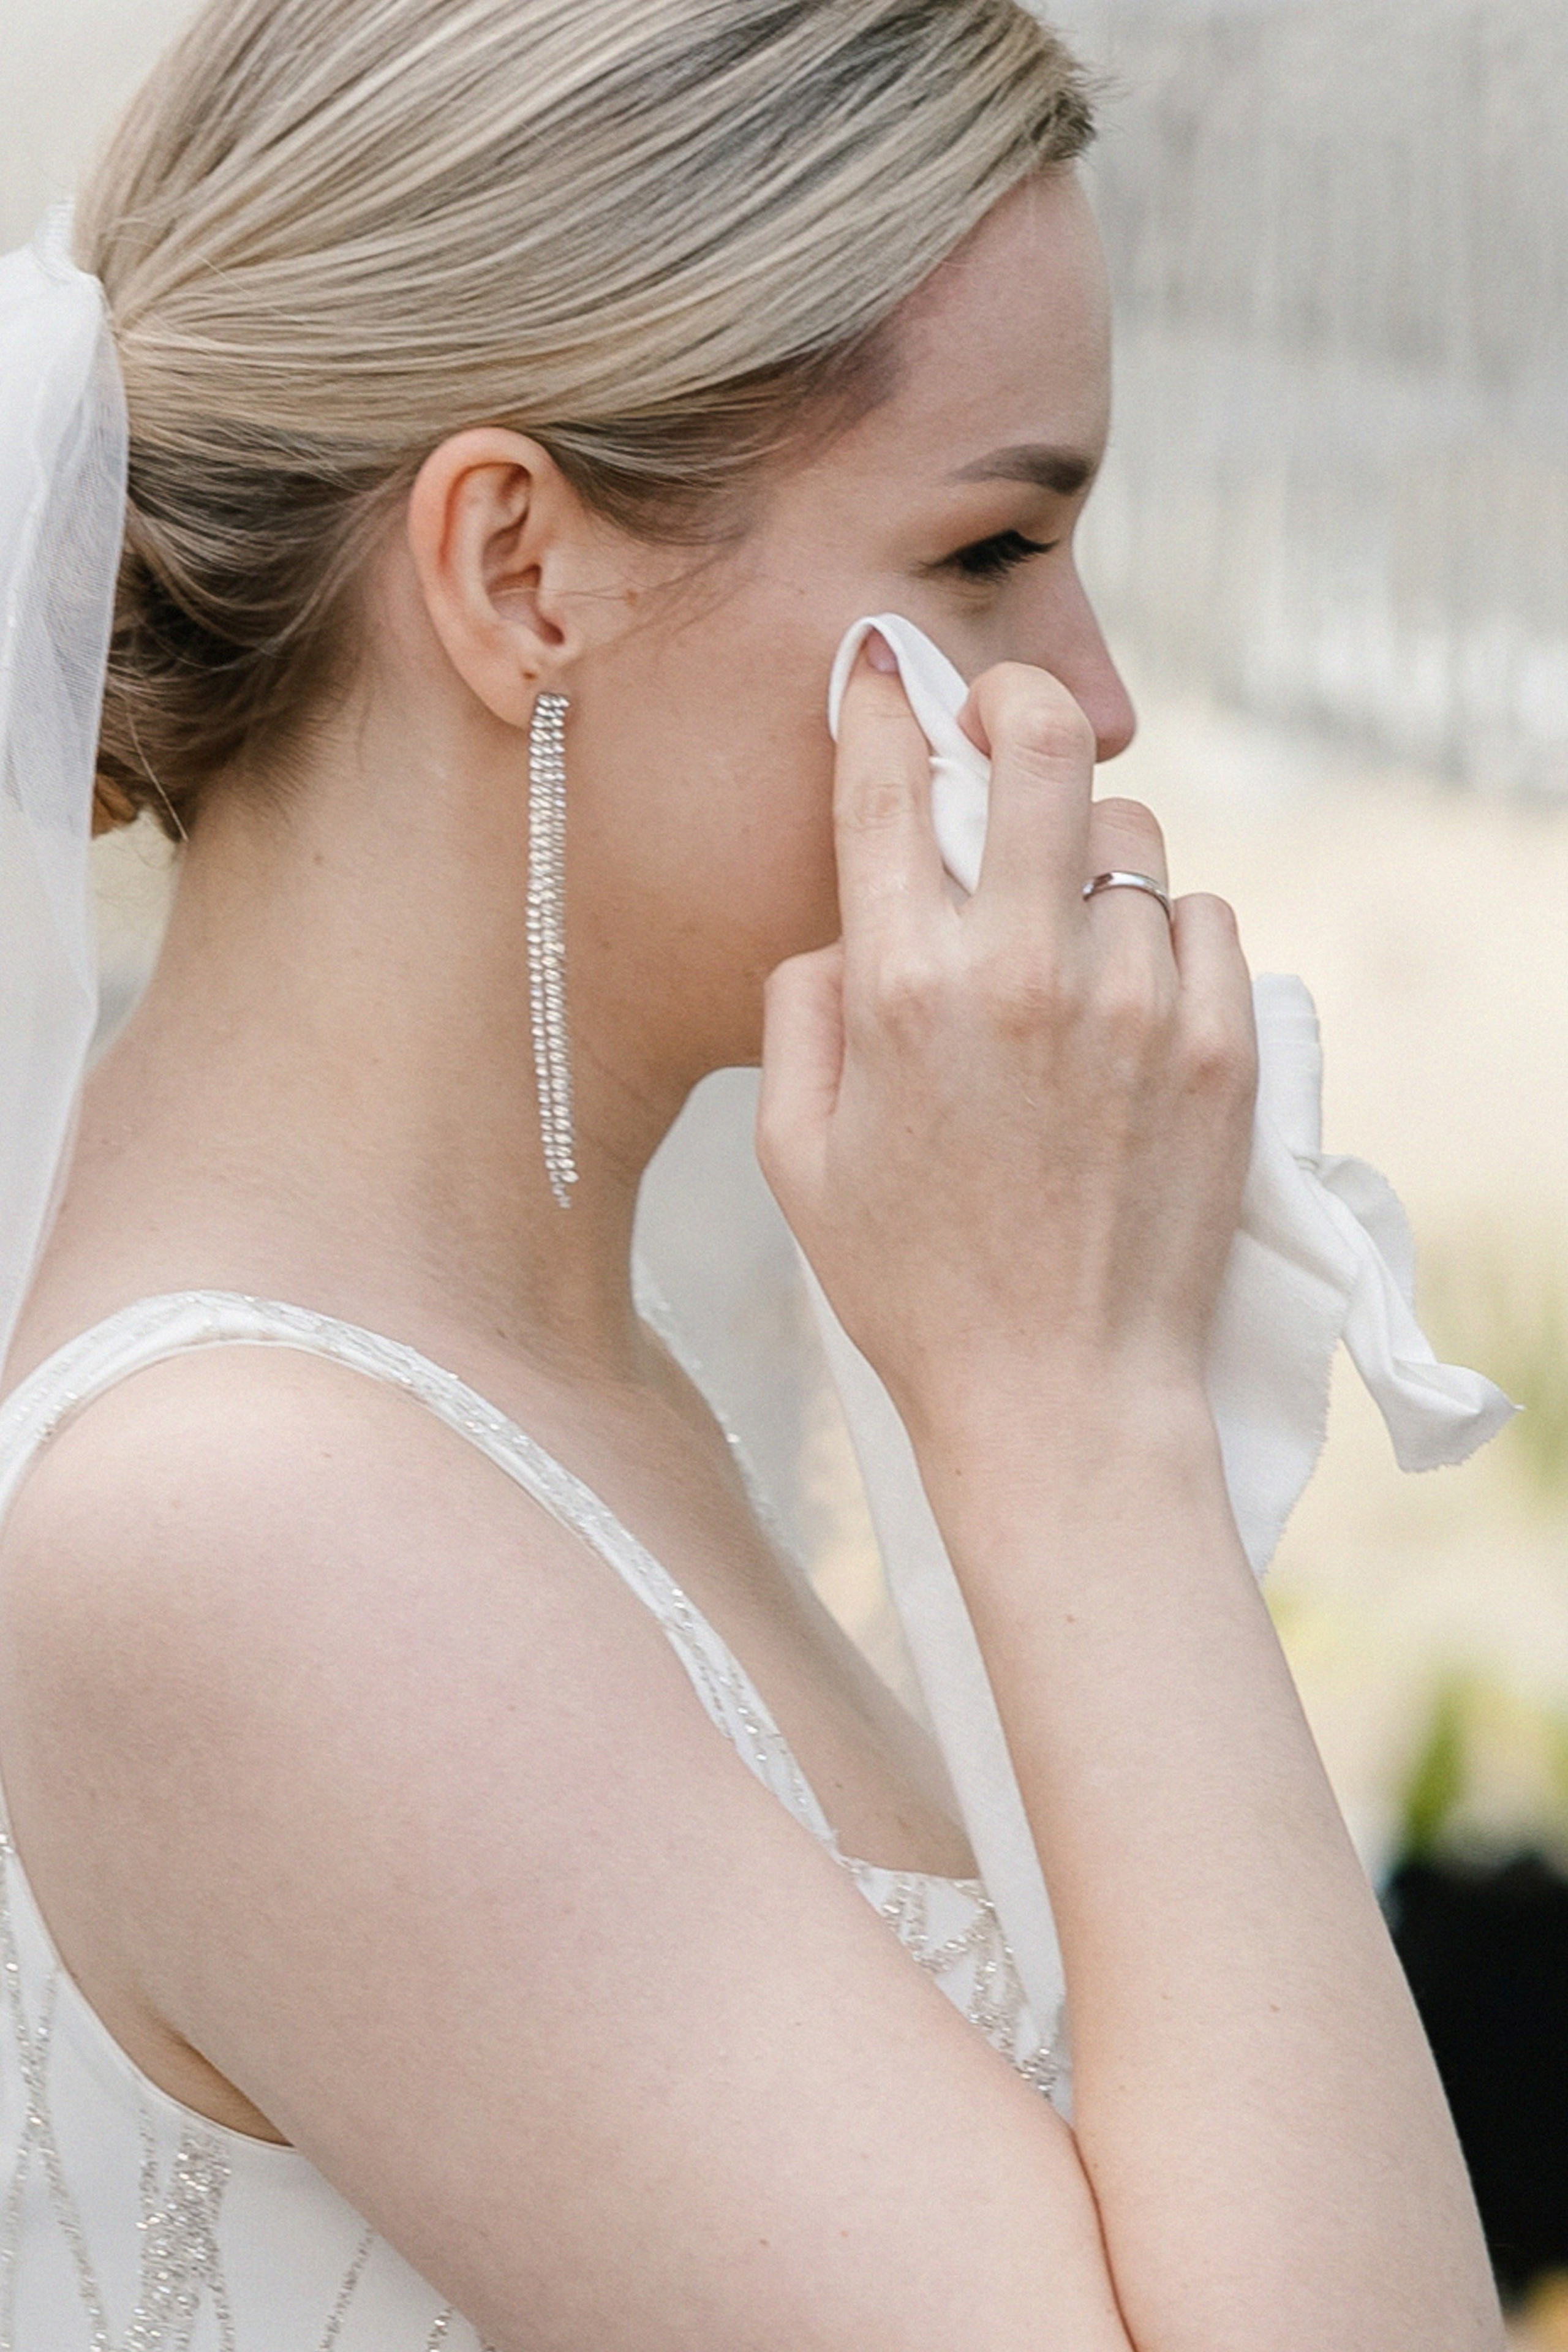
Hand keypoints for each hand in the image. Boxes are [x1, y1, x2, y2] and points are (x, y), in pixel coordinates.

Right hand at [758, 643, 1257, 1436]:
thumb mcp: (792, 1159)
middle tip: (1003, 721)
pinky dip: (1165, 934)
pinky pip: (1204, 919)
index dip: (882, 701)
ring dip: (1093, 856)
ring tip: (1070, 929)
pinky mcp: (1220, 1049)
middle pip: (1044, 748)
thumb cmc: (912, 1287)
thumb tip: (848, 923)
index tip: (881, 668)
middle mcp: (1025, 975)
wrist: (1062, 1396)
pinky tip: (1129, 997)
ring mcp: (1136, 1006)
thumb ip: (800, 1012)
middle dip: (1015, 702)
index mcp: (903, 992)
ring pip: (1133, 837)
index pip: (892, 786)